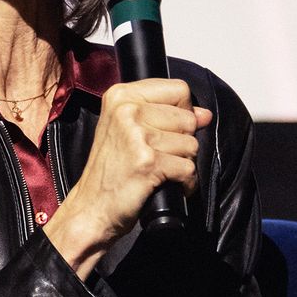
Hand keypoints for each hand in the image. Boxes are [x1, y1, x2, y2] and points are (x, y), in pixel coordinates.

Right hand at [42, 78, 211, 278]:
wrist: (91, 207)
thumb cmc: (110, 171)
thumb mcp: (130, 131)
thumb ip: (168, 115)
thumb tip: (205, 114)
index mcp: (121, 96)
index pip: (178, 89)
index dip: (182, 112)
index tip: (167, 129)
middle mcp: (127, 110)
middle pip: (188, 118)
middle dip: (182, 142)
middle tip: (158, 156)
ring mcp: (136, 135)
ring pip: (191, 144)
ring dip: (182, 163)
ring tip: (159, 171)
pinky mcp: (147, 162)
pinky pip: (188, 168)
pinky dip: (185, 182)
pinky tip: (166, 184)